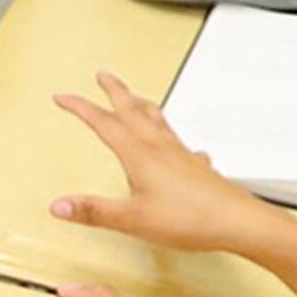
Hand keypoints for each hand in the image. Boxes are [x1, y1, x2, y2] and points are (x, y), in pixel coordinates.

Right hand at [49, 71, 292, 257]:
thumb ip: (94, 211)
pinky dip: (169, 134)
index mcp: (139, 155)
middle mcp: (160, 147)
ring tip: (135, 98)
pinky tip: (179, 146)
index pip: (103, 123)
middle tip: (103, 75)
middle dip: (114, 91)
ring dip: (140, 104)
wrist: (237, 221)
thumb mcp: (133, 219)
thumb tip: (59, 205)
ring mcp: (180, 154)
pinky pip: (178, 141)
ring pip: (156, 119)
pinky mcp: (195, 166)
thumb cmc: (190, 219)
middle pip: (132, 110)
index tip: (62, 97)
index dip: (80, 108)